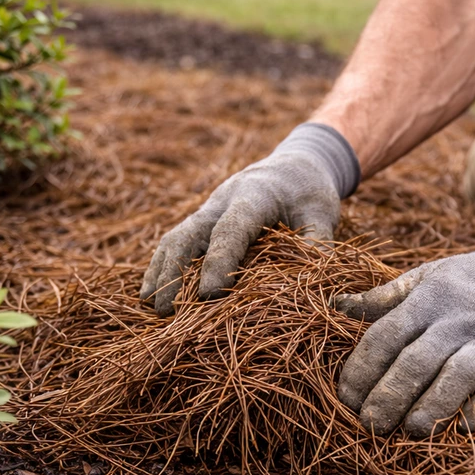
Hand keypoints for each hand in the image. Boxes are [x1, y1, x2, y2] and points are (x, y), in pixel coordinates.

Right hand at [141, 123, 359, 314]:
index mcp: (253, 196)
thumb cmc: (309, 191)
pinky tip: (153, 291)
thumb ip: (317, 245)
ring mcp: (207, 210)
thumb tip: (312, 285)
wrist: (293, 165)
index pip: (231, 230)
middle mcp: (222, 201)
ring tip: (151, 306)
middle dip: (174, 271)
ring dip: (161, 271)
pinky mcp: (203, 220)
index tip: (208, 295)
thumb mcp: (322, 214)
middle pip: (188, 234)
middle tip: (164, 310)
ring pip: (175, 238)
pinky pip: (176, 241)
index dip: (218, 262)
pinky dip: (163, 265)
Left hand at [334, 215, 474, 436]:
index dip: (362, 369)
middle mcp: (456, 321)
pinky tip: (463, 428)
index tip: (346, 397)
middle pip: (417, 361)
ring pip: (459, 375)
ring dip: (433, 406)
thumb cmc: (467, 281)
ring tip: (412, 431)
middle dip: (390, 396)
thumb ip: (382, 296)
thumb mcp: (424, 276)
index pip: (386, 336)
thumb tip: (334, 304)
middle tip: (371, 425)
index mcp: (427, 300)